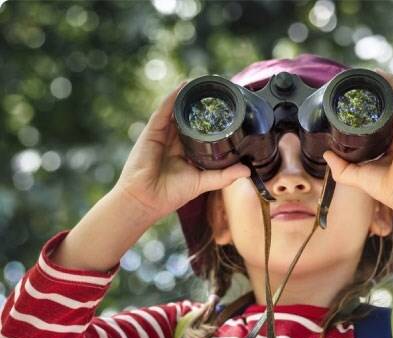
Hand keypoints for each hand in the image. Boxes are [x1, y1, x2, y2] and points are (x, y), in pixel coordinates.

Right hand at [112, 81, 250, 221]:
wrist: (146, 200)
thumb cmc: (170, 194)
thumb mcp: (203, 182)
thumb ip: (224, 176)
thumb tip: (247, 171)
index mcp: (186, 153)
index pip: (200, 132)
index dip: (211, 121)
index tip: (225, 110)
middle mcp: (174, 141)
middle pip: (189, 118)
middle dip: (200, 105)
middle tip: (216, 91)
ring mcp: (162, 135)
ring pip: (176, 111)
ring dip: (188, 96)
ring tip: (202, 83)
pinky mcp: (152, 132)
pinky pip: (163, 111)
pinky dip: (172, 98)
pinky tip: (183, 87)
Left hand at [322, 68, 392, 209]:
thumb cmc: (386, 186)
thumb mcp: (355, 175)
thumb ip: (340, 167)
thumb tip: (326, 155)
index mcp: (389, 143)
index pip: (379, 119)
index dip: (367, 108)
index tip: (353, 99)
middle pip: (387, 104)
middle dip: (373, 91)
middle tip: (356, 83)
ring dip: (382, 82)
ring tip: (366, 73)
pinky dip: (392, 82)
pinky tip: (379, 74)